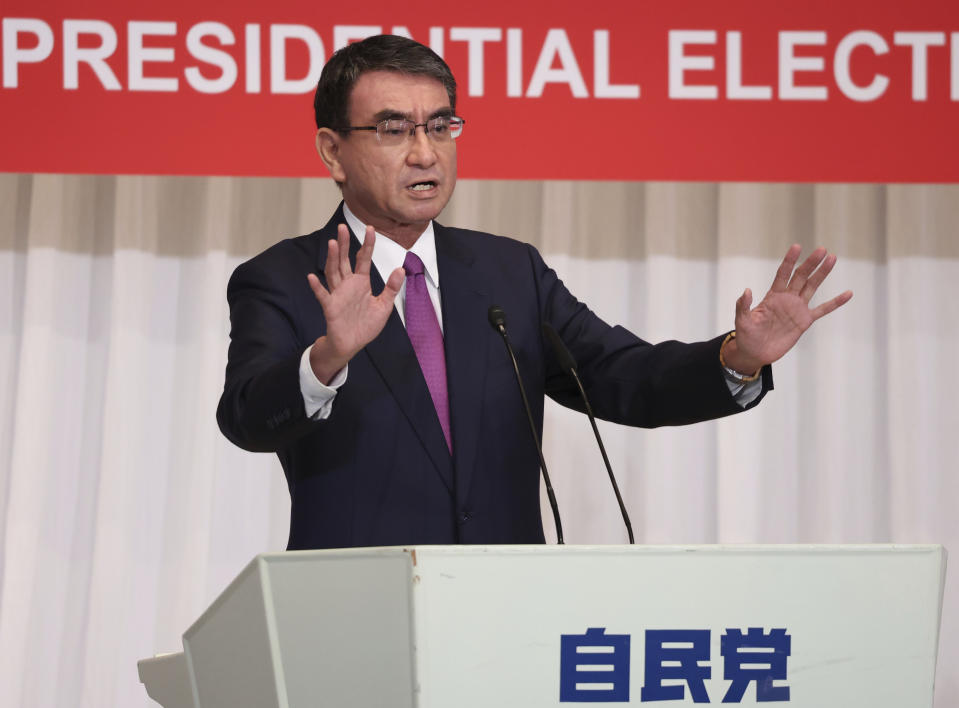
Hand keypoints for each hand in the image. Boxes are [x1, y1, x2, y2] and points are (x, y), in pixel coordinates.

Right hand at [306, 224, 404, 383]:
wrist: (352, 344)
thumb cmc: (366, 325)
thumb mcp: (384, 306)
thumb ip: (391, 288)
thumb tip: (400, 269)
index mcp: (361, 283)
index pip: (363, 259)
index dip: (367, 244)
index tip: (370, 228)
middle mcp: (347, 285)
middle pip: (343, 260)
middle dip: (343, 244)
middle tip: (342, 227)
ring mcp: (338, 295)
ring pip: (333, 272)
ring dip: (331, 258)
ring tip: (331, 243)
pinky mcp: (331, 307)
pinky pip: (323, 295)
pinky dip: (317, 287)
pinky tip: (312, 277)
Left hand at [722, 244, 852, 374]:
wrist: (755, 353)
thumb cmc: (746, 336)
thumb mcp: (742, 321)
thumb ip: (744, 306)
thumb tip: (747, 291)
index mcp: (772, 296)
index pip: (782, 274)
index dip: (789, 261)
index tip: (797, 247)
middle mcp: (787, 298)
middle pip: (801, 276)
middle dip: (810, 263)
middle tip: (822, 249)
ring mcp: (797, 309)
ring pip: (812, 287)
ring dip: (822, 274)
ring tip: (832, 258)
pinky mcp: (805, 321)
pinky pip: (823, 310)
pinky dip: (835, 302)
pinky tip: (848, 293)